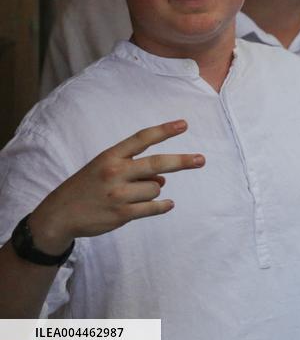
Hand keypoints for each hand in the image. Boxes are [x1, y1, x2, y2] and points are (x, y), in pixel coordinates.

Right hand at [29, 120, 203, 254]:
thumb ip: (134, 168)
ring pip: (155, 188)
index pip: (141, 138)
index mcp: (110, 156)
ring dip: (152, 191)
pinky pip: (154, 207)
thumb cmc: (87, 187)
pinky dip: (163, 206)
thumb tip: (164, 179)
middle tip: (201, 160)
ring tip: (132, 195)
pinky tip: (166, 204)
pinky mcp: (122, 214)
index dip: (164, 130)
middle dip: (182, 161)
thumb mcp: (104, 169)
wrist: (59, 215)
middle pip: (157, 163)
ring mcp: (118, 194)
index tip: (184, 124)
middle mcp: (115, 172)